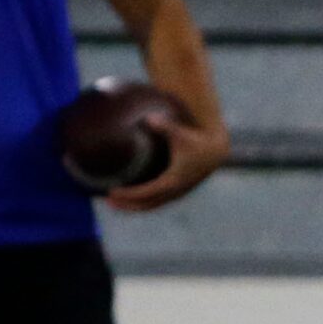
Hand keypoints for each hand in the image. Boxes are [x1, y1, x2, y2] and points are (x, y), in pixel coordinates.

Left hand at [105, 106, 230, 213]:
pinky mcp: (178, 192)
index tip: (112, 191)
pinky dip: (143, 201)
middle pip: (146, 204)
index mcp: (172, 180)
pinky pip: (157, 201)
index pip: (145, 193)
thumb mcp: (179, 132)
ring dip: (134, 205)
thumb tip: (148, 117)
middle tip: (108, 200)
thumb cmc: (196, 139)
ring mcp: (177, 194)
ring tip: (115, 201)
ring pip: (152, 205)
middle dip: (126, 204)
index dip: (128, 194)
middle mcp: (174, 191)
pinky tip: (131, 196)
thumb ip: (164, 126)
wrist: (215, 150)